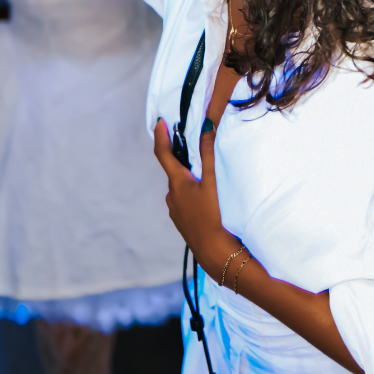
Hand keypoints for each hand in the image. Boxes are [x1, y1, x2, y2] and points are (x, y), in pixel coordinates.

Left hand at [154, 118, 236, 277]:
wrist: (214, 252)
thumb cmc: (213, 216)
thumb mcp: (213, 182)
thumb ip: (208, 154)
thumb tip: (206, 127)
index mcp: (177, 182)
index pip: (163, 153)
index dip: (160, 135)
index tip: (159, 121)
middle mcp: (171, 195)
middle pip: (174, 170)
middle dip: (182, 158)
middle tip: (194, 147)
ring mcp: (175, 209)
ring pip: (180, 186)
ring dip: (188, 178)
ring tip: (205, 177)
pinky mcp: (181, 220)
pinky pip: (183, 200)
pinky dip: (191, 193)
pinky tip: (206, 200)